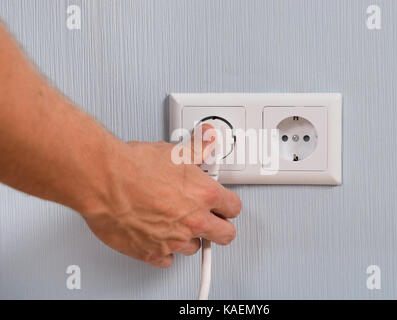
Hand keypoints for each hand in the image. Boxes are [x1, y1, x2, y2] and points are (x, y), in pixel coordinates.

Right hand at [80, 124, 241, 267]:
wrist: (105, 180)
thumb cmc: (136, 166)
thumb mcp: (175, 151)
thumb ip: (198, 149)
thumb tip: (209, 139)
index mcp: (205, 195)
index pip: (234, 207)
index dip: (228, 205)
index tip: (223, 204)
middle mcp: (194, 221)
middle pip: (226, 235)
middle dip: (221, 227)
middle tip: (213, 220)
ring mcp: (174, 240)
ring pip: (194, 248)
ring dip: (189, 238)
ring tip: (178, 224)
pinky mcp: (152, 253)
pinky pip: (167, 260)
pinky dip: (164, 251)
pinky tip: (159, 237)